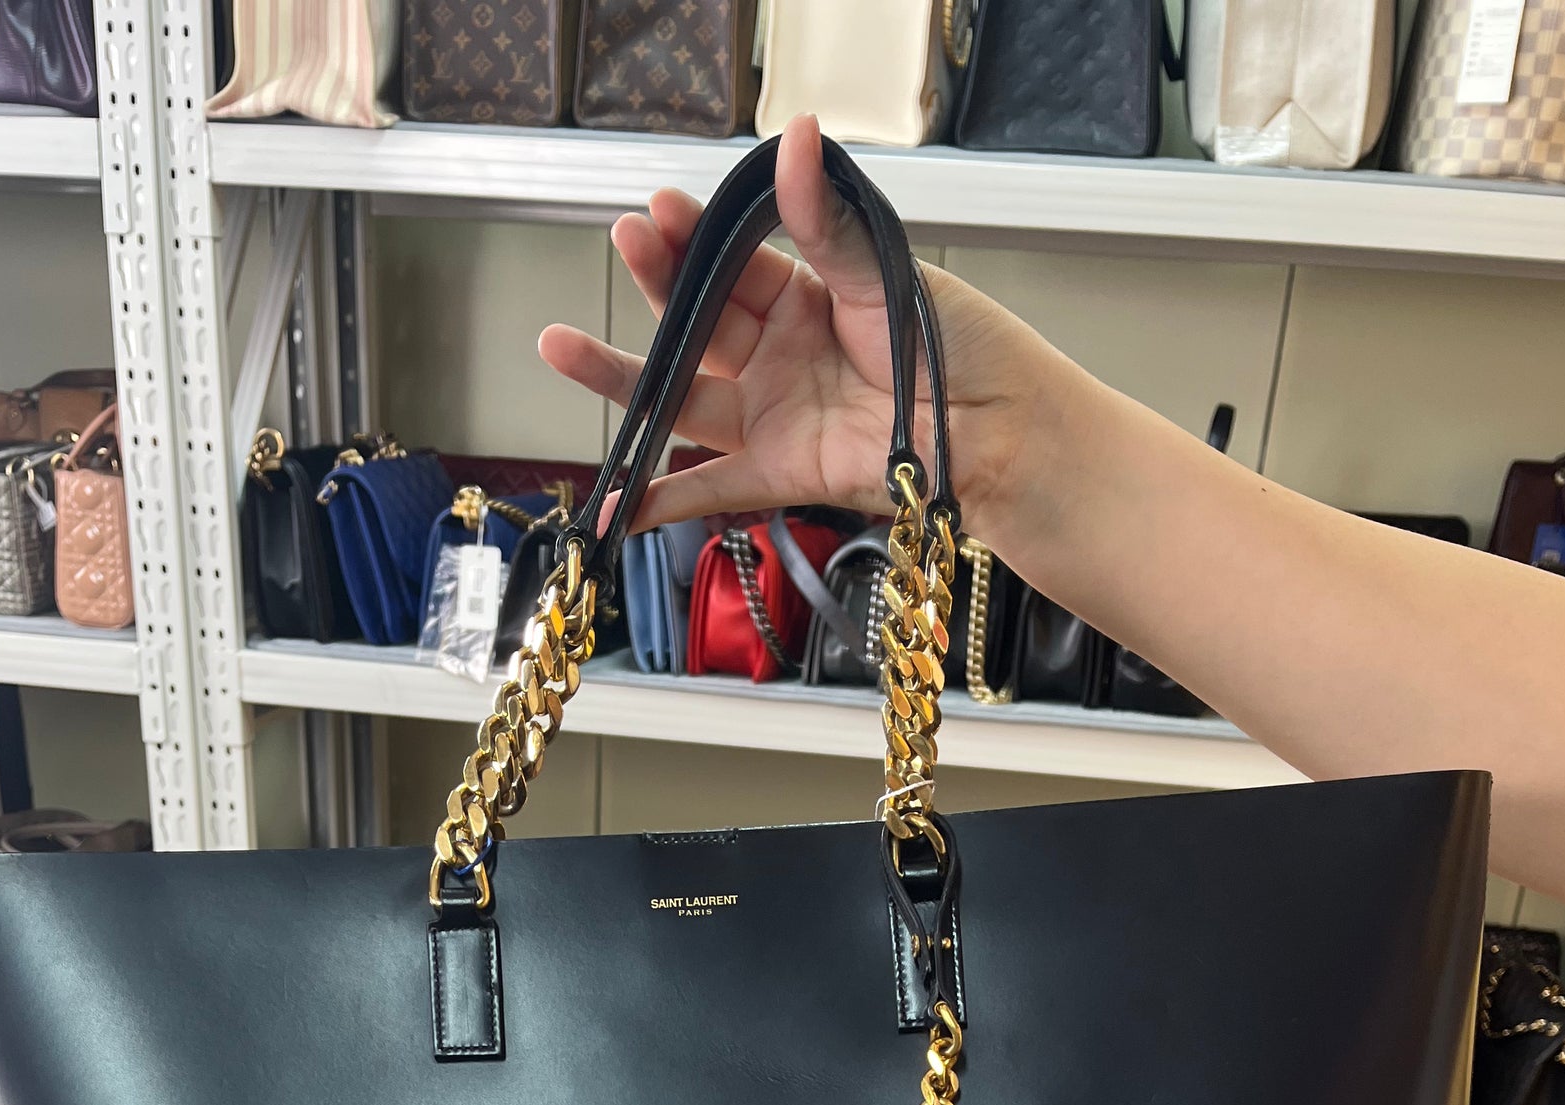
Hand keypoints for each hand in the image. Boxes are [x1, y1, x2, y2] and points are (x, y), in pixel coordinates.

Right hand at [537, 113, 1063, 547]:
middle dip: (658, 285)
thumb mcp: (887, 276)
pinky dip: (659, 500)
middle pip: (700, 320)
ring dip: (623, 378)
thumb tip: (796, 141)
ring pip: (684, 396)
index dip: (696, 238)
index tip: (661, 210)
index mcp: (810, 295)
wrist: (1004, 438)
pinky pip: (709, 487)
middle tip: (624, 244)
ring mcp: (777, 415)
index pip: (736, 261)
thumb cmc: (965, 354)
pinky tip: (613, 503)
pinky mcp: (781, 474)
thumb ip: (829, 223)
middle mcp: (784, 355)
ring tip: (560, 348)